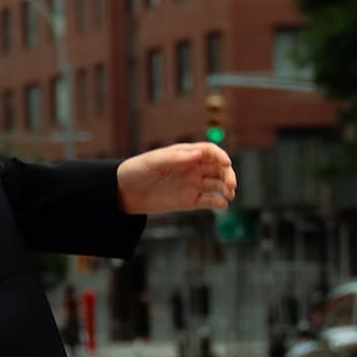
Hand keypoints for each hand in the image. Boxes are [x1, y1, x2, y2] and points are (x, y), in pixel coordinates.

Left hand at [117, 143, 236, 215]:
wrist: (125, 192)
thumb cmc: (138, 170)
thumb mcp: (154, 161)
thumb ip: (176, 158)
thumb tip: (197, 154)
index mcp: (186, 154)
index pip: (210, 152)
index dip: (221, 156)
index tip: (227, 164)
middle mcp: (193, 168)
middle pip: (218, 168)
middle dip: (228, 174)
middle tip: (232, 184)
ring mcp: (193, 184)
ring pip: (217, 184)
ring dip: (226, 188)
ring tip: (229, 195)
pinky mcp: (190, 200)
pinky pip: (209, 200)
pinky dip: (219, 202)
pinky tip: (222, 204)